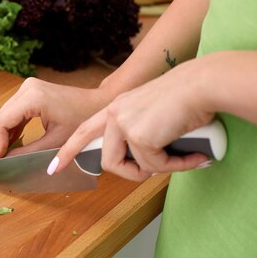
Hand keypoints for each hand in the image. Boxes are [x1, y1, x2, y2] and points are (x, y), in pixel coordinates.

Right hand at [0, 77, 110, 163]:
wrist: (99, 103)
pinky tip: (1, 146)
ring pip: (4, 116)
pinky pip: (13, 113)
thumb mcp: (55, 142)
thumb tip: (3, 163)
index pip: (1, 122)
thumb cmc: (83, 120)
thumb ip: (27, 153)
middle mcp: (26, 88)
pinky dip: (8, 130)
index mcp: (32, 97)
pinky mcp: (30, 93)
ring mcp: (27, 88)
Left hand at [54, 59, 213, 180]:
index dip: (70, 151)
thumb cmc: (186, 98)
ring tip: (184, 157)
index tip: (55, 167)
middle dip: (132, 172)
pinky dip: (178, 165)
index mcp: (116, 108)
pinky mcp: (139, 136)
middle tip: (154, 171)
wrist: (201, 85)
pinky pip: (155, 166)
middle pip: (108, 161)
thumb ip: (140, 134)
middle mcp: (115, 115)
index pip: (84, 131)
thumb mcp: (153, 114)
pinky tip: (194, 155)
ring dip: (160, 168)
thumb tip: (144, 164)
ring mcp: (124, 125)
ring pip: (133, 168)